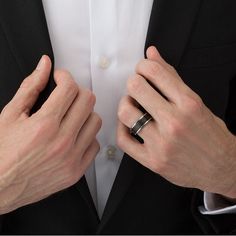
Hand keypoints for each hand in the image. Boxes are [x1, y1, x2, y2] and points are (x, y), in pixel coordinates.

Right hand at [0, 56, 100, 213]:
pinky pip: (94, 144)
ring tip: (71, 115)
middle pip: (88, 101)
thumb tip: (44, 66)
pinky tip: (74, 135)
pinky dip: (87, 136)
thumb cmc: (2, 152)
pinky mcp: (76, 171)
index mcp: (44, 125)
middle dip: (77, 91)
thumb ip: (30, 87)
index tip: (60, 78)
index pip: (70, 88)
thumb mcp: (10, 115)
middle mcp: (61, 141)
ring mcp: (71, 158)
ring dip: (84, 113)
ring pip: (95, 121)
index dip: (65, 77)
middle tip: (67, 95)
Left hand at [117, 46, 235, 197]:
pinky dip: (121, 129)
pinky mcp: (152, 160)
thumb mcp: (196, 102)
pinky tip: (129, 125)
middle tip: (137, 88)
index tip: (142, 70)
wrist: (221, 167)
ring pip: (125, 113)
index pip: (154, 71)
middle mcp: (174, 122)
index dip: (142, 66)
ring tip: (132, 106)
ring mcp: (162, 143)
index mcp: (188, 104)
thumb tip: (152, 54)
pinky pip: (123, 140)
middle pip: (136, 88)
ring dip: (125, 104)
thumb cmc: (210, 134)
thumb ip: (171, 77)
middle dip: (133, 83)